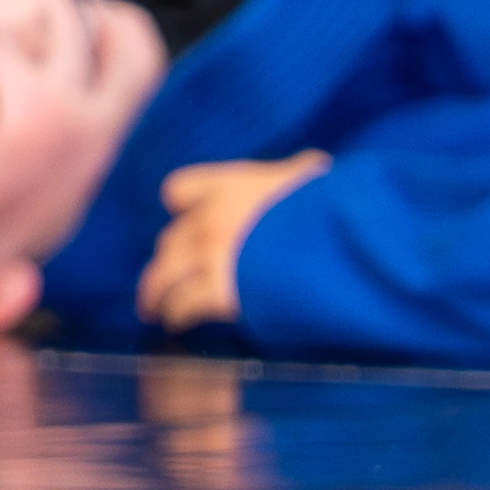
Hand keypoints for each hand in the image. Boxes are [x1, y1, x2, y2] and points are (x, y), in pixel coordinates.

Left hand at [140, 150, 327, 329]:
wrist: (339, 237)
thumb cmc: (330, 205)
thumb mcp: (311, 177)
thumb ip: (300, 172)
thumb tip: (312, 166)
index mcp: (228, 186)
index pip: (178, 190)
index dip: (181, 207)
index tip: (184, 218)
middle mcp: (210, 218)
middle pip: (170, 241)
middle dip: (167, 260)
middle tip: (162, 276)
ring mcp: (210, 256)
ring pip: (163, 276)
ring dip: (154, 294)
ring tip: (151, 309)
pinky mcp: (219, 290)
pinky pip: (183, 305)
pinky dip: (176, 315)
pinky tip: (176, 324)